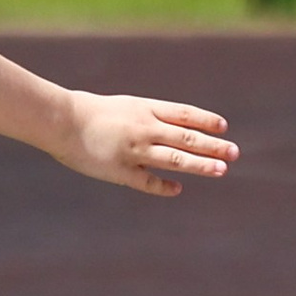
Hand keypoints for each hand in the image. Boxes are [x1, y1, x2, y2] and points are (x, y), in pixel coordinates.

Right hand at [58, 92, 237, 196]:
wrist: (61, 120)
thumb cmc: (92, 111)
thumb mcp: (127, 107)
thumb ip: (150, 117)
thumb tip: (179, 127)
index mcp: (145, 109)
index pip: (184, 114)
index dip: (205, 120)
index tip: (224, 127)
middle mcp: (144, 129)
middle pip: (186, 137)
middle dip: (212, 145)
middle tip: (234, 152)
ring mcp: (134, 150)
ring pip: (174, 158)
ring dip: (200, 165)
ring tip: (221, 170)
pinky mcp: (120, 170)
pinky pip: (147, 181)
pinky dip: (164, 186)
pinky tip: (178, 189)